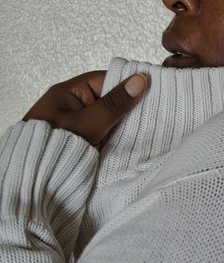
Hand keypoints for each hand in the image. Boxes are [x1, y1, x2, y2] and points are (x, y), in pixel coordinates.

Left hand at [23, 71, 146, 145]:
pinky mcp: (82, 138)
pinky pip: (105, 131)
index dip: (127, 85)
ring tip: (144, 126)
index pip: (105, 80)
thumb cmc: (54, 148)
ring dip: (122, 123)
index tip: (149, 90)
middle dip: (127, 106)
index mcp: (69, 92)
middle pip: (108, 99)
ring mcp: (78, 122)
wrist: (34, 182)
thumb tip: (140, 80)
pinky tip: (130, 138)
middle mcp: (73, 104)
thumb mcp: (89, 122)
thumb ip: (115, 103)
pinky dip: (116, 135)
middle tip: (149, 111)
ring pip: (109, 117)